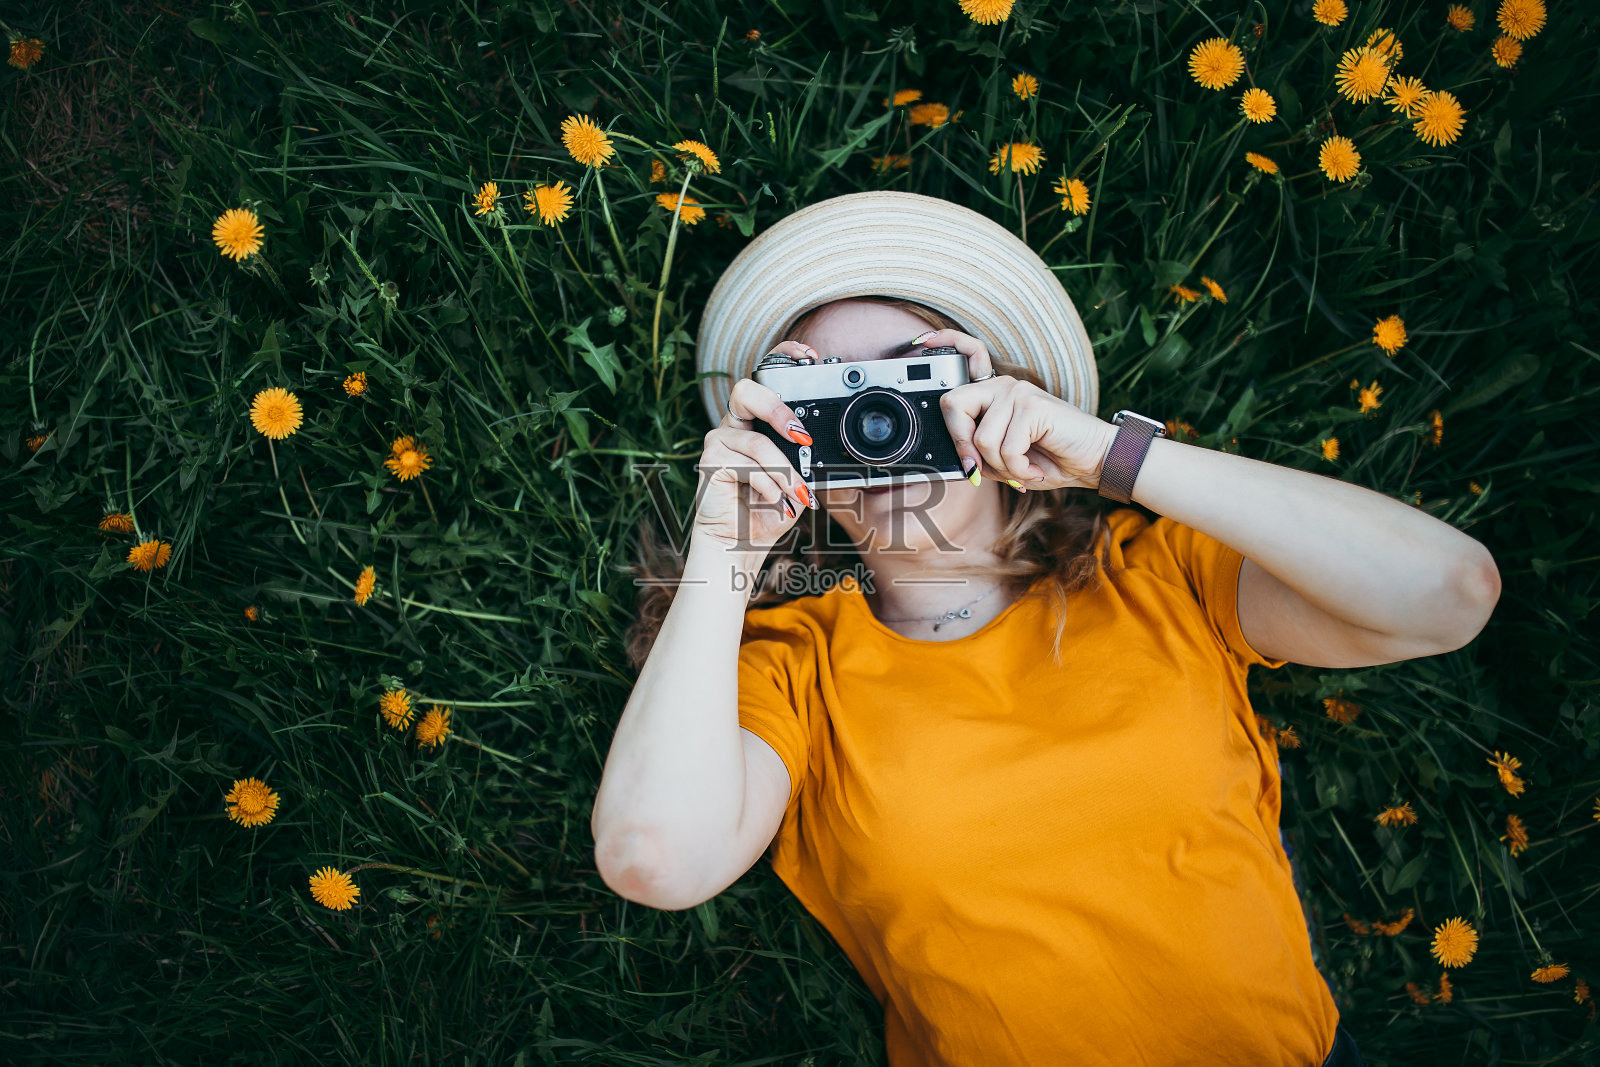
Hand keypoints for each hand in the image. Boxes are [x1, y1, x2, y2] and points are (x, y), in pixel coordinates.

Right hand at [692, 341, 817, 552]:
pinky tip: (776, 501)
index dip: (782, 357)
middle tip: (801, 436)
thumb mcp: (796, 478)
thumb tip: (822, 445)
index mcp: (755, 420)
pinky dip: (768, 486)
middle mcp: (733, 424)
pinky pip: (747, 466)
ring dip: (784, 472)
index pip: (763, 376)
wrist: (741, 545)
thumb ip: (804, 456)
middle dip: (777, 409)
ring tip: (799, 494)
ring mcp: (718, 441)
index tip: (808, 356)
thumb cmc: (767, 510)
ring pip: (756, 442)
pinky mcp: (709, 462)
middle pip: (745, 389)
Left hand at [912, 327, 1118, 491]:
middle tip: (979, 469)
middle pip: (954, 404)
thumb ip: (980, 454)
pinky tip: (1034, 466)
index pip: (966, 356)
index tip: (920, 341)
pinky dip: (1018, 468)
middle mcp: (1003, 386)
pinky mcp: (1032, 405)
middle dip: (962, 445)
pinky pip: (1005, 447)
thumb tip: (961, 463)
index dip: (943, 343)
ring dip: (1002, 467)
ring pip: (982, 440)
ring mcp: (1017, 392)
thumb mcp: (1005, 460)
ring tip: (1023, 467)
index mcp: (994, 394)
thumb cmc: (1049, 459)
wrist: (1093, 461)